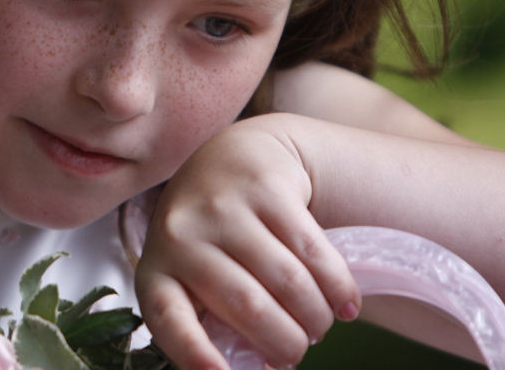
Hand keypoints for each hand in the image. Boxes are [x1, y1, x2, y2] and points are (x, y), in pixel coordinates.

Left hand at [135, 114, 360, 368]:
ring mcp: (224, 207)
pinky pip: (313, 251)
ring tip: (318, 326)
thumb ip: (212, 316)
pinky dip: (337, 286)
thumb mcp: (193, 274)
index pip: (169, 319)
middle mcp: (181, 235)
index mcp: (158, 271)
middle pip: (248, 306)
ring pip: (288, 282)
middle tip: (296, 352)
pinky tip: (346, 305)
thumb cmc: (211, 235)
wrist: (232, 157)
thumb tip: (255, 368)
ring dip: (315, 317)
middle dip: (286, 343)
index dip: (195, 353)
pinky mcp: (265, 187)